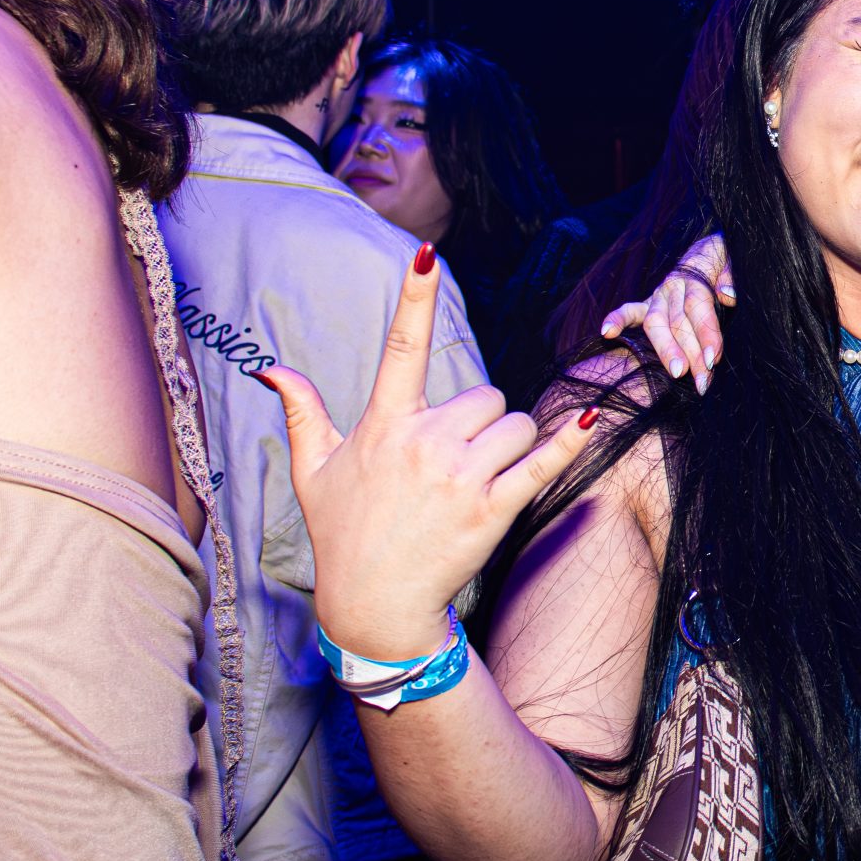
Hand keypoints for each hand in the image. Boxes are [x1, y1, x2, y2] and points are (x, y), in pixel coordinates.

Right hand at [264, 246, 597, 660]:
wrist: (373, 605)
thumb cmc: (342, 534)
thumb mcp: (312, 472)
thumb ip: (302, 412)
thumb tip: (270, 369)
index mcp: (384, 425)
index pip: (400, 348)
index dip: (414, 298)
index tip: (427, 254)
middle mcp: (425, 444)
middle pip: (485, 396)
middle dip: (481, 421)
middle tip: (454, 462)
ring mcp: (462, 477)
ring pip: (516, 426)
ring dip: (509, 445)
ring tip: (477, 481)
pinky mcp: (494, 510)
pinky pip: (542, 463)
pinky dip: (568, 444)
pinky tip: (590, 421)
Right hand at [599, 232, 732, 393]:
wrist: (709, 252)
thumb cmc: (725, 264)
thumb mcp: (734, 262)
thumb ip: (732, 276)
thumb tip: (728, 295)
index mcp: (695, 274)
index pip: (698, 305)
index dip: (706, 331)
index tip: (714, 358)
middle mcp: (673, 285)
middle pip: (678, 321)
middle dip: (691, 352)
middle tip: (702, 380)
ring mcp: (658, 295)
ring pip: (656, 323)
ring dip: (665, 349)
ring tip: (677, 373)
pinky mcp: (647, 304)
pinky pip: (628, 311)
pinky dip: (616, 320)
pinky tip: (607, 333)